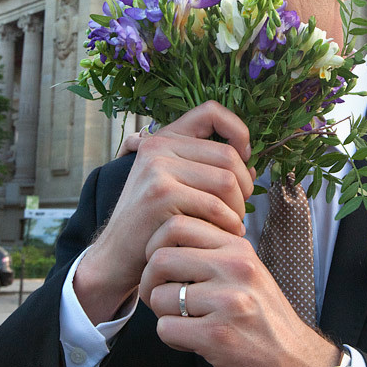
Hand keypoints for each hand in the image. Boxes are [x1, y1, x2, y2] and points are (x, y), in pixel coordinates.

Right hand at [74, 101, 254, 323]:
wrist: (116, 256)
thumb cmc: (155, 222)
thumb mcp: (178, 186)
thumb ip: (209, 170)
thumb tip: (251, 167)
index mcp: (164, 137)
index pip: (210, 111)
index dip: (237, 130)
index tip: (245, 158)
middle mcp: (158, 145)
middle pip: (228, 154)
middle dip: (244, 185)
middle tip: (241, 208)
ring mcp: (158, 168)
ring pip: (226, 180)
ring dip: (238, 208)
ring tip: (233, 224)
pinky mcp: (161, 194)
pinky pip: (214, 206)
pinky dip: (228, 223)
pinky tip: (226, 234)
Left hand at [140, 215, 338, 366]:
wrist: (292, 356)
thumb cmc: (262, 312)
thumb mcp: (247, 269)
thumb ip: (214, 251)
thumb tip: (166, 237)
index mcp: (238, 247)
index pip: (178, 224)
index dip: (157, 245)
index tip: (162, 265)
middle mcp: (234, 268)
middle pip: (161, 259)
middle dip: (150, 282)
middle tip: (159, 295)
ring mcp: (227, 301)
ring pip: (159, 297)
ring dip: (162, 313)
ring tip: (184, 320)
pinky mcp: (217, 335)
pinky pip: (166, 328)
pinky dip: (171, 337)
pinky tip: (191, 339)